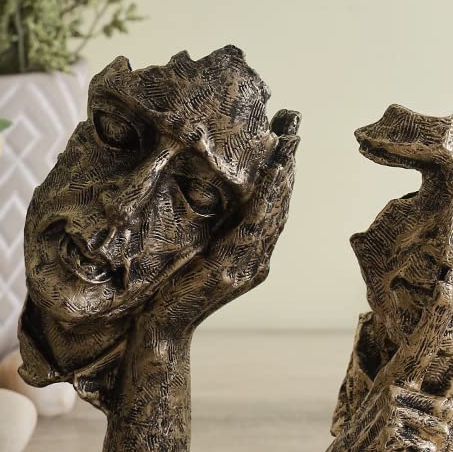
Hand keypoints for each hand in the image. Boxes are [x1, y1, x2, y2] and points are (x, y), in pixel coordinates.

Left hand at [153, 108, 299, 330]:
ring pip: (273, 208)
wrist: (158, 333)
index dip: (280, 166)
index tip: (285, 130)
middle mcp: (256, 257)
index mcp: (249, 252)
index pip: (270, 202)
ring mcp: (248, 264)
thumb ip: (209, 229)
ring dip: (283, 169)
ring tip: (288, 134)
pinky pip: (255, 225)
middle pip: (279, 199)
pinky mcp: (233, 269)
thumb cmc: (168, 292)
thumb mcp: (193, 252)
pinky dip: (268, 195)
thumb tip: (206, 191)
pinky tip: (273, 170)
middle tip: (294, 118)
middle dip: (288, 157)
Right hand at [318, 286, 452, 451]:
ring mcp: (388, 407)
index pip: (422, 346)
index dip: (436, 318)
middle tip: (408, 449)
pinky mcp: (388, 432)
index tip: (446, 288)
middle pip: (450, 412)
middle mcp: (392, 386)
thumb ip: (436, 416)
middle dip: (441, 442)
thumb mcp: (410, 425)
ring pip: (443, 435)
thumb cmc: (386, 449)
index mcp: (399, 380)